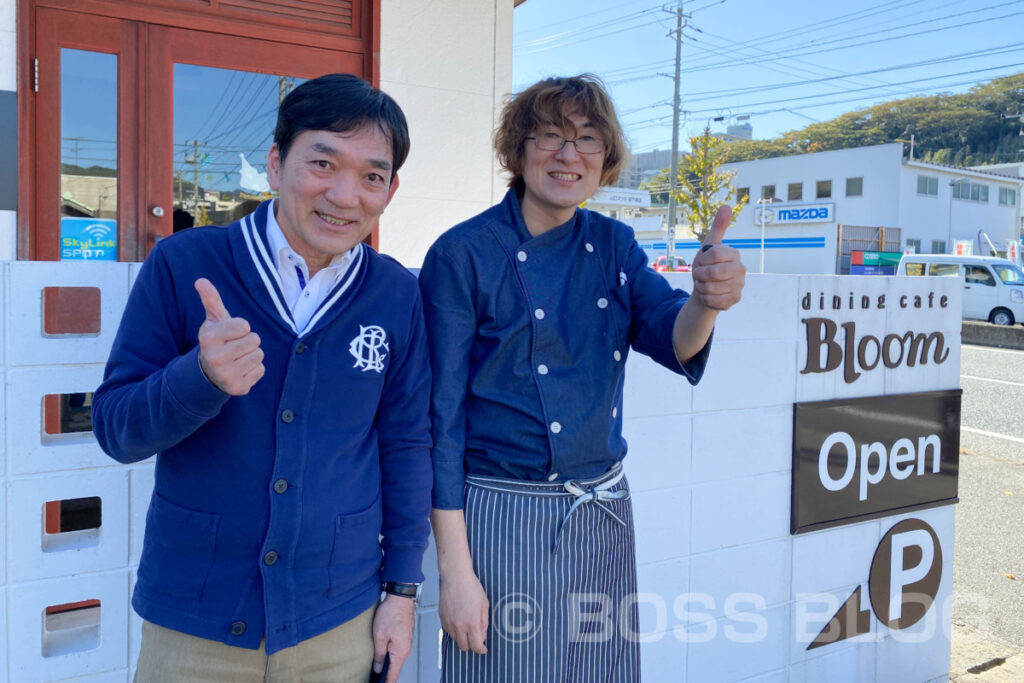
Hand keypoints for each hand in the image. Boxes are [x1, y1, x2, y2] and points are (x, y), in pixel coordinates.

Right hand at [195, 278, 264, 394]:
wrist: (209, 373)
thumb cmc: (217, 340)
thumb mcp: (213, 320)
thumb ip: (211, 300)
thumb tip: (201, 280)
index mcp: (208, 338)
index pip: (245, 325)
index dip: (241, 328)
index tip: (230, 333)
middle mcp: (215, 358)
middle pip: (255, 340)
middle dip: (248, 341)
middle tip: (235, 347)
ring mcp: (226, 375)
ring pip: (259, 355)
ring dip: (252, 355)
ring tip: (238, 358)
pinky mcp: (238, 388)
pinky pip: (261, 370)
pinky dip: (254, 369)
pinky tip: (240, 369)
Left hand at [372, 594, 414, 682]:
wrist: (400, 598)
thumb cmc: (391, 613)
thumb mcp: (379, 636)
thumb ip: (379, 654)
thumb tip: (378, 668)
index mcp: (400, 651)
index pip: (393, 674)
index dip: (386, 682)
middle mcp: (405, 649)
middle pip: (396, 668)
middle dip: (387, 676)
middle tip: (377, 680)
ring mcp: (405, 643)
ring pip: (396, 660)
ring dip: (388, 667)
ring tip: (378, 673)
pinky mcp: (404, 637)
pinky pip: (397, 652)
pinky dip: (391, 658)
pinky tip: (383, 658)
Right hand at [439, 567, 488, 653]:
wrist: (455, 576)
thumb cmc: (471, 587)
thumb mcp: (484, 605)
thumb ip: (484, 623)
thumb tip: (482, 635)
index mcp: (472, 623)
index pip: (476, 646)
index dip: (481, 650)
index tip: (483, 648)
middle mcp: (459, 625)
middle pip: (464, 647)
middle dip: (471, 645)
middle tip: (476, 637)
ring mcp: (449, 622)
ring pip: (455, 639)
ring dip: (462, 637)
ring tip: (467, 625)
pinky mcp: (442, 617)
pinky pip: (448, 630)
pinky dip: (454, 630)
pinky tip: (459, 620)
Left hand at [691, 204, 745, 310]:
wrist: (706, 289)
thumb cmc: (707, 266)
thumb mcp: (709, 245)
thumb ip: (718, 227)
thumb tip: (727, 206)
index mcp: (734, 254)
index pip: (714, 254)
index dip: (702, 260)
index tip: (701, 262)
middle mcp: (740, 269)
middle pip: (713, 273)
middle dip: (699, 275)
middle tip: (699, 275)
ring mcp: (740, 285)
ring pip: (711, 288)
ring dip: (701, 287)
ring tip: (704, 284)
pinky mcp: (736, 299)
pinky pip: (714, 301)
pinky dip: (706, 298)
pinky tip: (708, 295)